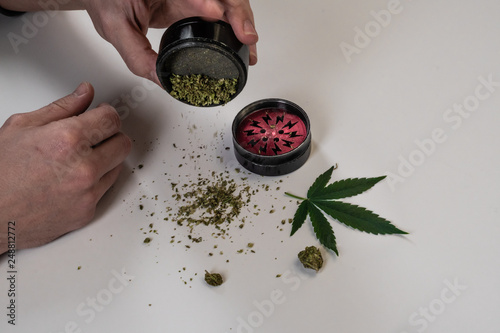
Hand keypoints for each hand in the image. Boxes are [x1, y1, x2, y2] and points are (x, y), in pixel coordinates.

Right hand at [0, 82, 130, 252]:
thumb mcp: (22, 126)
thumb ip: (62, 107)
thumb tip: (85, 92)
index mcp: (68, 140)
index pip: (112, 119)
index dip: (105, 115)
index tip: (100, 116)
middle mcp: (83, 168)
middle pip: (122, 143)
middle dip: (110, 136)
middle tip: (92, 137)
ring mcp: (88, 193)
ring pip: (117, 167)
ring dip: (105, 160)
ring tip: (76, 160)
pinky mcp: (88, 212)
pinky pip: (105, 190)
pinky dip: (94, 182)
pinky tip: (71, 179)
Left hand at [82, 0, 258, 84]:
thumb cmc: (107, 0)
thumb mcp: (116, 29)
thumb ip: (137, 56)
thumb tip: (162, 80)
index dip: (211, 5)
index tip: (222, 17)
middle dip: (238, 15)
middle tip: (246, 37)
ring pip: (225, 4)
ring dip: (241, 22)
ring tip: (249, 46)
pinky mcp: (194, 4)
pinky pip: (220, 13)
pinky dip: (234, 27)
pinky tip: (241, 42)